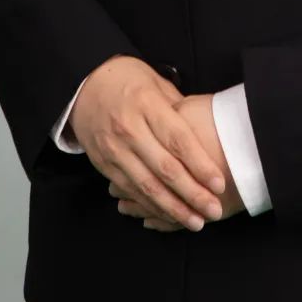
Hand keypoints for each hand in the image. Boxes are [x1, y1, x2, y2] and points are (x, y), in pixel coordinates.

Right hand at [69, 56, 226, 231]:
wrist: (82, 86)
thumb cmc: (127, 79)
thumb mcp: (156, 81)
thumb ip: (179, 108)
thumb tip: (207, 130)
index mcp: (146, 104)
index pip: (178, 140)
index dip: (200, 164)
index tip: (219, 183)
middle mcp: (129, 129)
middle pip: (165, 168)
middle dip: (192, 194)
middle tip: (214, 210)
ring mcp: (114, 149)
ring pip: (146, 185)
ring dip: (173, 208)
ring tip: (196, 221)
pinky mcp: (104, 164)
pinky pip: (130, 190)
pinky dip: (150, 206)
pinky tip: (168, 215)